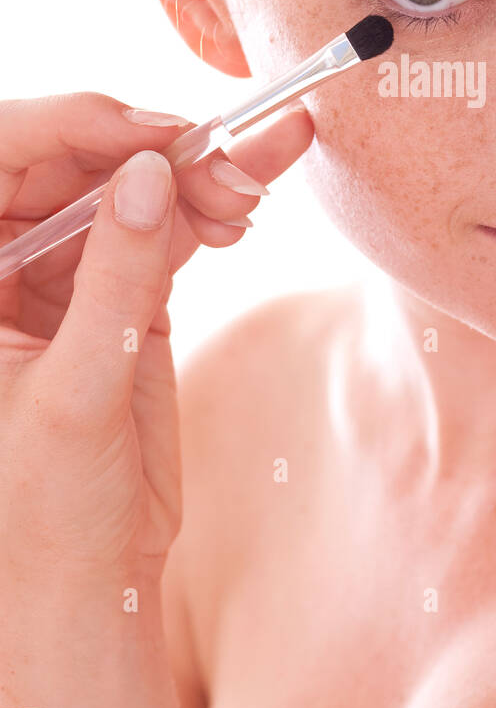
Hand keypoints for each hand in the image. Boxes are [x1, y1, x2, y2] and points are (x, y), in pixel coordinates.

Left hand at [0, 92, 313, 581]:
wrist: (91, 580)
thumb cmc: (39, 509)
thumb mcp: (74, 390)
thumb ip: (113, 279)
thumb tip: (148, 174)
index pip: (0, 157)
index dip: (70, 128)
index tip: (148, 135)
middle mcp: (5, 258)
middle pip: (75, 162)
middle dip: (152, 149)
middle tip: (223, 155)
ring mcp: (68, 272)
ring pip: (131, 188)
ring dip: (198, 170)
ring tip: (257, 171)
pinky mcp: (125, 292)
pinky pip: (168, 228)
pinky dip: (211, 208)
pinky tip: (252, 193)